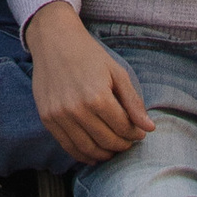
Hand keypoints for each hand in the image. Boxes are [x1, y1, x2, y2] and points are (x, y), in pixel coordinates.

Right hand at [26, 1, 151, 162]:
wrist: (54, 40)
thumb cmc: (89, 55)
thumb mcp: (116, 72)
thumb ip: (133, 102)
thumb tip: (150, 128)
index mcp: (97, 96)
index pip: (123, 127)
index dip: (135, 133)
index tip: (140, 132)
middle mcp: (76, 109)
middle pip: (107, 140)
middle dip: (123, 144)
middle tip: (128, 141)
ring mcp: (59, 115)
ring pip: (88, 148)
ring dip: (105, 154)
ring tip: (113, 149)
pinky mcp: (47, 118)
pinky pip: (68, 146)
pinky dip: (83, 155)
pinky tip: (94, 153)